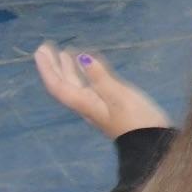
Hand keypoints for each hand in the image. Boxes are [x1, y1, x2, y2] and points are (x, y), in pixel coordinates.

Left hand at [33, 44, 171, 139]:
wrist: (150, 143)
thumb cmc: (136, 120)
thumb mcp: (119, 96)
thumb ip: (100, 77)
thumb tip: (81, 57)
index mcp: (85, 103)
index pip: (59, 85)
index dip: (48, 68)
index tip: (40, 51)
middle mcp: (86, 105)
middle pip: (64, 85)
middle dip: (54, 67)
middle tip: (45, 48)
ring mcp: (97, 106)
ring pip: (76, 85)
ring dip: (68, 69)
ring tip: (63, 53)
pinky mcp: (108, 105)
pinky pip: (89, 86)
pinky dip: (85, 73)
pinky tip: (89, 66)